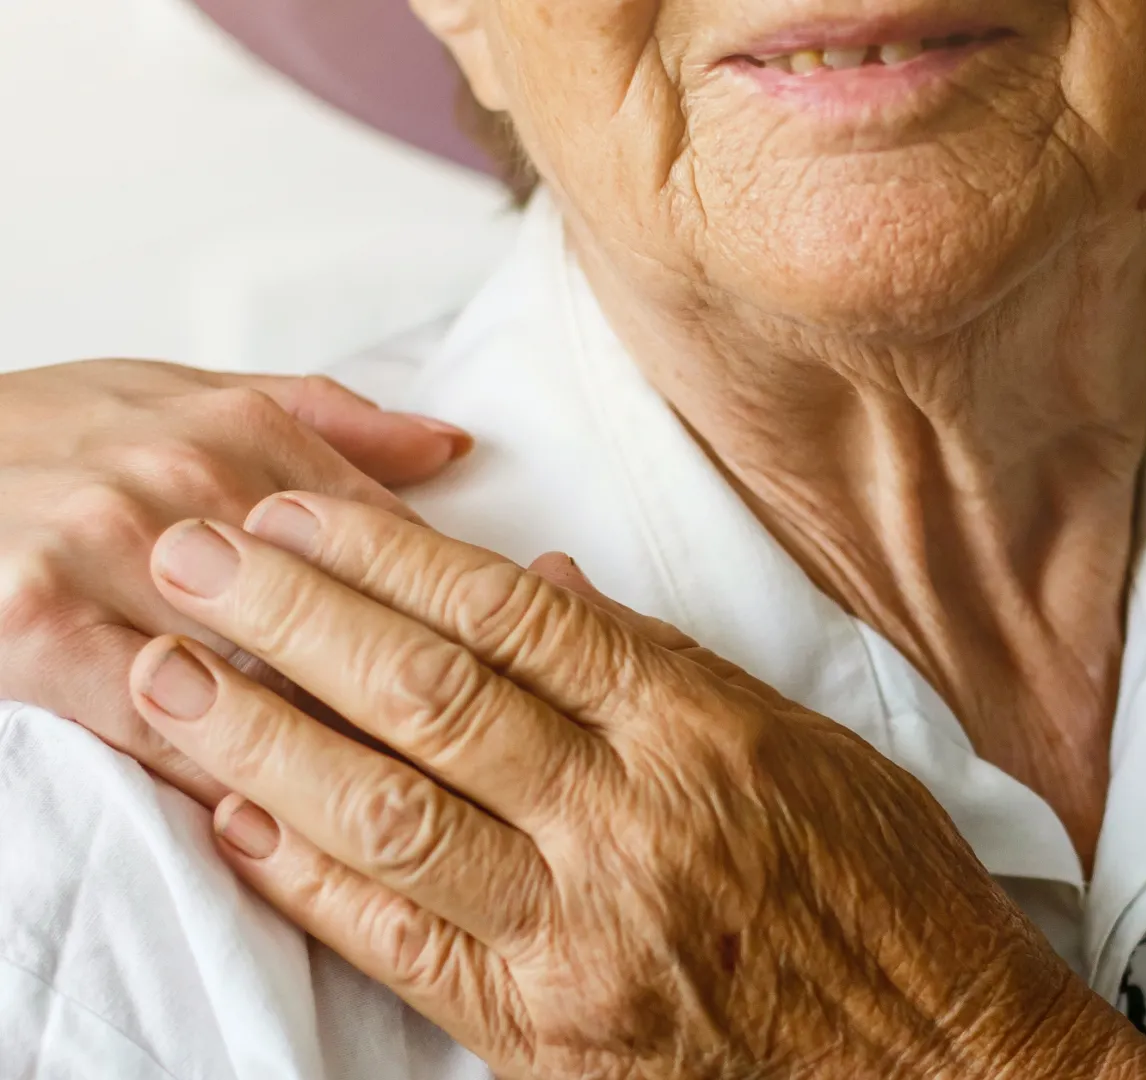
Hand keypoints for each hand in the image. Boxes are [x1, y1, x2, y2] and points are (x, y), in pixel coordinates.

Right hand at [0, 360, 470, 803]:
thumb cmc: (40, 432)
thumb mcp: (176, 394)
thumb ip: (324, 420)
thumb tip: (452, 443)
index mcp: (244, 435)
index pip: (400, 544)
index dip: (472, 630)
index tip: (526, 691)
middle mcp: (191, 491)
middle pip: (352, 618)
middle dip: (430, 703)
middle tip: (507, 774)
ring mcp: (114, 560)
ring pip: (272, 680)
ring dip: (350, 751)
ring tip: (429, 811)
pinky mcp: (44, 633)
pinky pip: (168, 725)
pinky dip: (232, 776)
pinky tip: (288, 816)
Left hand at [125, 496, 1145, 1079]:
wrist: (939, 1063)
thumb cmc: (892, 898)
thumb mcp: (812, 747)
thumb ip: (668, 669)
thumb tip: (542, 588)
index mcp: (706, 735)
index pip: (514, 620)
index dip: (390, 557)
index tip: (301, 512)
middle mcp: (635, 825)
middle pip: (428, 698)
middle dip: (292, 617)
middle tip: (195, 554)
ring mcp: (583, 937)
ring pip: (386, 815)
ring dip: (260, 738)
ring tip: (170, 675)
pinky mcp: (547, 1034)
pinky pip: (399, 945)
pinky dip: (306, 879)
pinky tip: (236, 820)